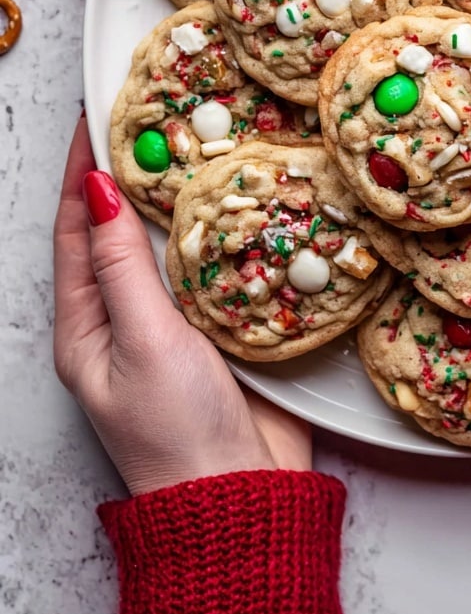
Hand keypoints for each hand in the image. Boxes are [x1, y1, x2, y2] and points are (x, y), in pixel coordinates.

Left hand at [53, 116, 312, 495]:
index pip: (75, 230)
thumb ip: (123, 266)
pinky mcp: (227, 328)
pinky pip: (224, 267)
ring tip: (207, 145)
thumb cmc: (176, 431)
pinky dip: (233, 231)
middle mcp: (129, 318)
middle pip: (125, 230)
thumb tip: (97, 192)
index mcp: (87, 325)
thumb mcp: (141, 341)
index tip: (96, 117)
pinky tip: (251, 202)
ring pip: (178, 245)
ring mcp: (179, 323)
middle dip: (137, 175)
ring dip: (189, 198)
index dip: (81, 172)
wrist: (242, 495)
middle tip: (162, 121)